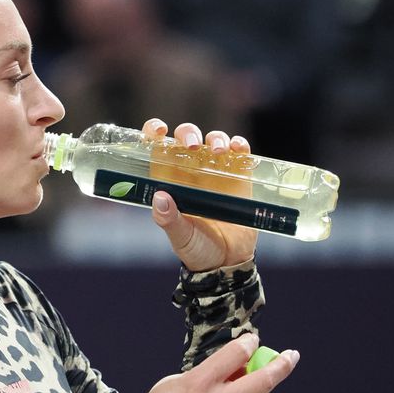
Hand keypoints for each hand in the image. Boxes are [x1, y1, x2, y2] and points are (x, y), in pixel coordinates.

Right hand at [125, 334, 298, 392]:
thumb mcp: (170, 385)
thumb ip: (199, 376)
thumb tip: (223, 372)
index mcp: (200, 382)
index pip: (236, 354)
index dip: (249, 343)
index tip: (253, 340)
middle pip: (263, 380)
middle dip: (282, 365)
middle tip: (290, 356)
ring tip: (244, 392)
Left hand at [143, 118, 257, 270]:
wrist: (228, 262)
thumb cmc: (197, 249)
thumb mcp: (180, 236)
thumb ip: (169, 220)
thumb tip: (160, 197)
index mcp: (169, 179)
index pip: (156, 146)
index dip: (153, 131)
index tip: (158, 130)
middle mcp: (190, 170)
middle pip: (186, 137)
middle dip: (188, 134)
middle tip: (193, 147)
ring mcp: (216, 171)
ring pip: (214, 140)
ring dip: (216, 138)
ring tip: (219, 153)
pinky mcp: (239, 176)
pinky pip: (240, 152)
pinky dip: (239, 146)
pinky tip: (238, 150)